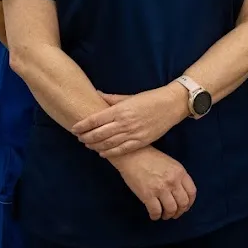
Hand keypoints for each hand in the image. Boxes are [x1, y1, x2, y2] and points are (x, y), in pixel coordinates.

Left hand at [72, 84, 187, 158]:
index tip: (74, 128)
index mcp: (120, 110)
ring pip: (107, 144)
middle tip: (79, 138)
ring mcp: (133, 133)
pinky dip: (109, 153)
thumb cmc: (151, 98)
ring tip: (88, 145)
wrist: (172, 104)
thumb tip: (96, 94)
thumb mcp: (130, 96)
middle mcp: (125, 123)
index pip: (94, 120)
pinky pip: (121, 150)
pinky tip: (102, 153)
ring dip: (95, 146)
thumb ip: (111, 98)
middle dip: (86, 137)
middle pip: (98, 134)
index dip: (82, 126)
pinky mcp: (141, 141)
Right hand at [110, 147, 196, 219]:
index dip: (189, 203)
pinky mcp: (147, 195)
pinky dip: (156, 216)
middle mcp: (173, 181)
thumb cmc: (151, 158)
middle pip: (183, 203)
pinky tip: (154, 215)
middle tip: (174, 214)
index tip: (185, 207)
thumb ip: (178, 177)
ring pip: (171, 209)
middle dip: (180, 212)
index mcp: (180, 172)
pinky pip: (156, 211)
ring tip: (165, 215)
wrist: (132, 155)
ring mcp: (160, 189)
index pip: (192, 192)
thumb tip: (180, 194)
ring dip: (169, 215)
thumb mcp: (171, 164)